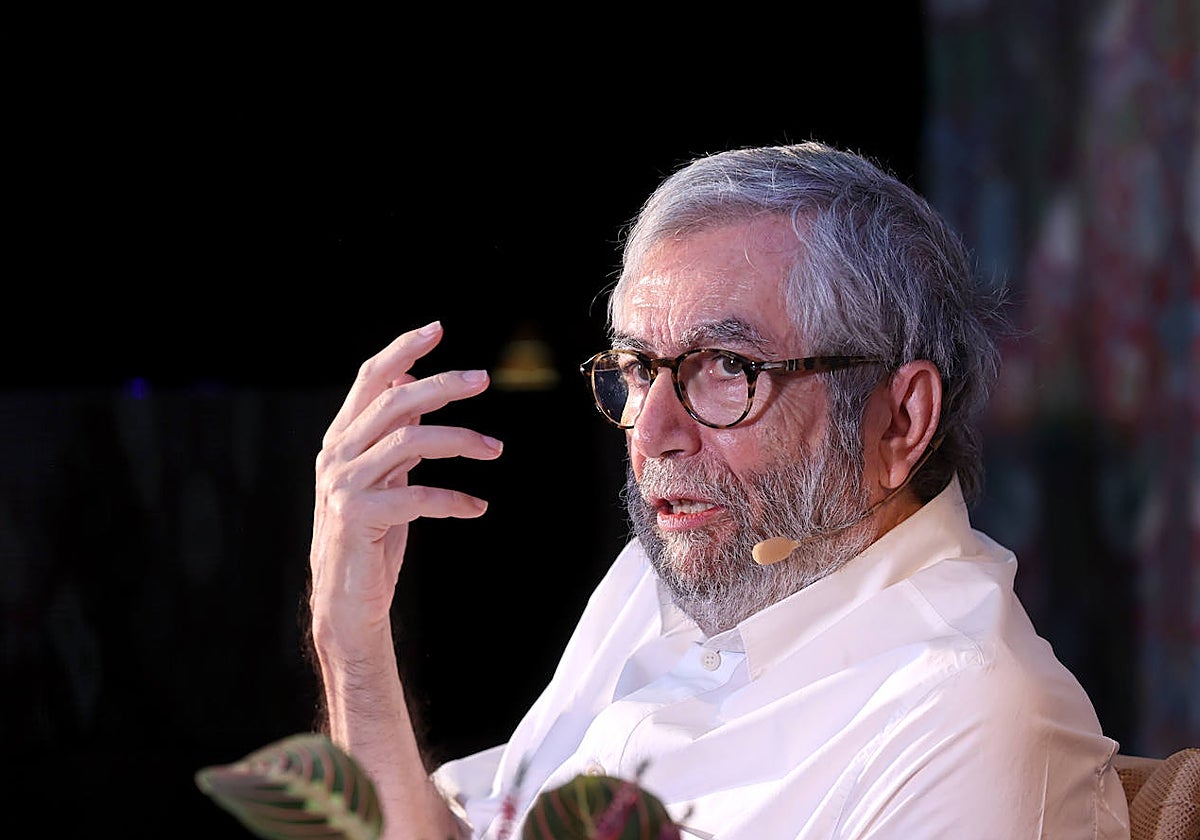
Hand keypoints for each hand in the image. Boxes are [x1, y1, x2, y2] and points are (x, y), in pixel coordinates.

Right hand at [308, 321, 502, 650]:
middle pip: (394, 400)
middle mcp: (336, 455)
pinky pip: (418, 496)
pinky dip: (454, 500)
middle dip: (442, 385)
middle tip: (483, 379)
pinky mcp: (358, 516)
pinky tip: (478, 508)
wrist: (345, 603)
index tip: (438, 329)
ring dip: (460, 440)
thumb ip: (393, 435)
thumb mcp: (385, 478)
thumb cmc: (371, 538)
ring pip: (409, 442)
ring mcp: (343, 485)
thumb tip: (413, 385)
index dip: (403, 350)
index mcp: (342, 439)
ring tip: (495, 449)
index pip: (369, 379)